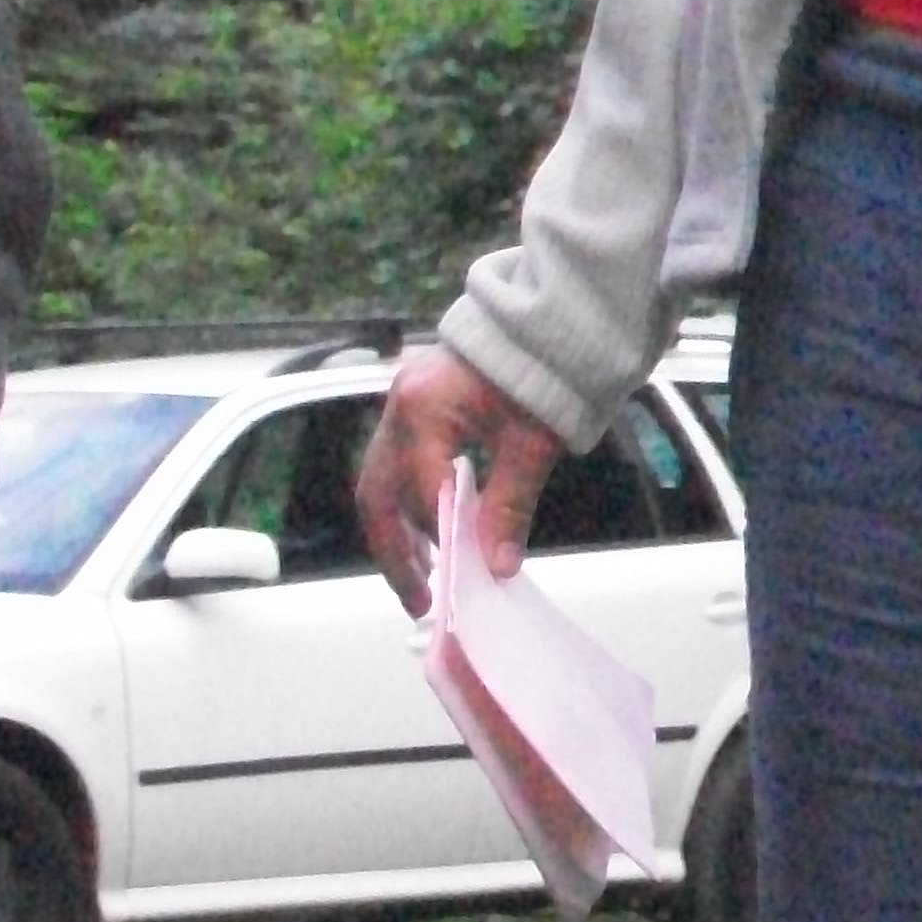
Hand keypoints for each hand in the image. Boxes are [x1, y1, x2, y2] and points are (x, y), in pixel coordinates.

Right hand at [356, 351, 566, 618]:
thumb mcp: (531, 443)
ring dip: (397, 532)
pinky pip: (397, 465)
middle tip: (419, 599)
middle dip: (393, 552)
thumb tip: (496, 566)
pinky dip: (409, 504)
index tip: (460, 579)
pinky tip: (433, 534)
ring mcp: (401, 403)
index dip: (442, 539)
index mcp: (424, 407)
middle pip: (375, 494)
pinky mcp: (414, 406)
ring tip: (422, 578)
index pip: (422, 492)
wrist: (547, 323)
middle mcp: (400, 404)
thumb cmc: (542, 369)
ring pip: (379, 482)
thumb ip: (510, 505)